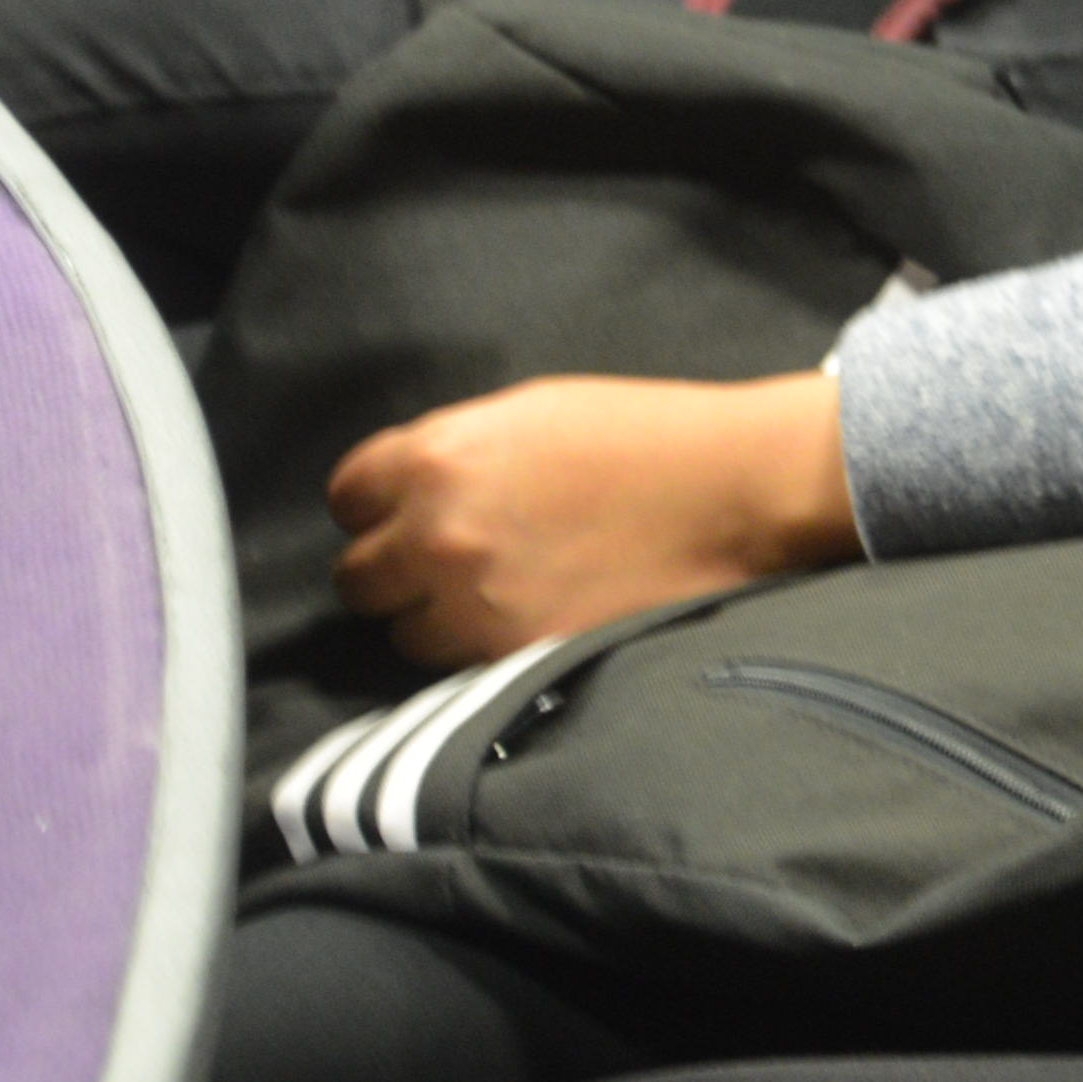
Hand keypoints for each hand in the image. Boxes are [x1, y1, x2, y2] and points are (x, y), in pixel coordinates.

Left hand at [326, 369, 854, 662]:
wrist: (735, 493)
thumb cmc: (644, 436)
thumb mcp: (530, 413)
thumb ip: (452, 453)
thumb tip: (405, 494)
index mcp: (438, 458)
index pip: (347, 497)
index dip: (377, 503)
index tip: (404, 511)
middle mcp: (439, 536)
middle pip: (358, 579)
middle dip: (395, 569)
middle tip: (447, 560)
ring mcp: (475, 606)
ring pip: (404, 635)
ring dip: (434, 619)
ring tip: (493, 596)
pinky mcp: (517, 656)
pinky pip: (460, 668)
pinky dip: (480, 651)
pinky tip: (526, 618)